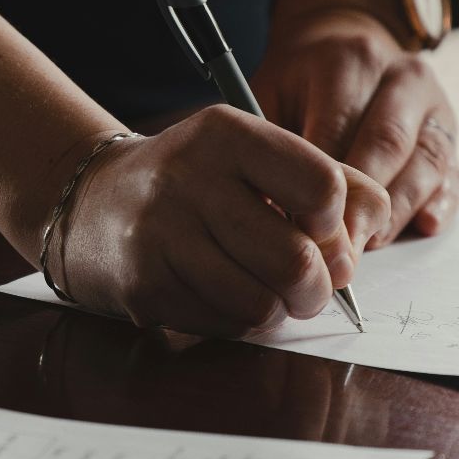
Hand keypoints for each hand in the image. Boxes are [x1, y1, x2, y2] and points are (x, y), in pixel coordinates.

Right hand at [55, 107, 390, 336]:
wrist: (92, 202)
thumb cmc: (195, 182)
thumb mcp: (255, 156)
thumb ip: (328, 180)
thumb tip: (367, 237)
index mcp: (227, 134)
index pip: (323, 187)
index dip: (337, 224)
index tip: (322, 231)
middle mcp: (189, 178)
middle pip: (297, 260)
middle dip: (318, 288)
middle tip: (310, 286)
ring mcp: (161, 235)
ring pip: (262, 304)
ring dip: (279, 310)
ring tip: (268, 291)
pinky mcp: (144, 285)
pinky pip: (225, 324)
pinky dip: (240, 321)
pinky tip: (225, 295)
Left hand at [254, 3, 458, 244]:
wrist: (345, 47)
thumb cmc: (299, 84)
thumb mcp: (271, 93)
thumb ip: (271, 143)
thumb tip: (268, 209)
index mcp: (351, 61)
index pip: (338, 128)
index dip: (319, 184)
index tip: (299, 228)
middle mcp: (402, 77)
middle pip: (387, 146)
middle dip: (361, 206)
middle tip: (336, 251)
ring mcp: (434, 105)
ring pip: (425, 163)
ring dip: (397, 212)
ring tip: (367, 246)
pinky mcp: (451, 134)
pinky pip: (452, 173)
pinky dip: (440, 203)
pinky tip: (423, 225)